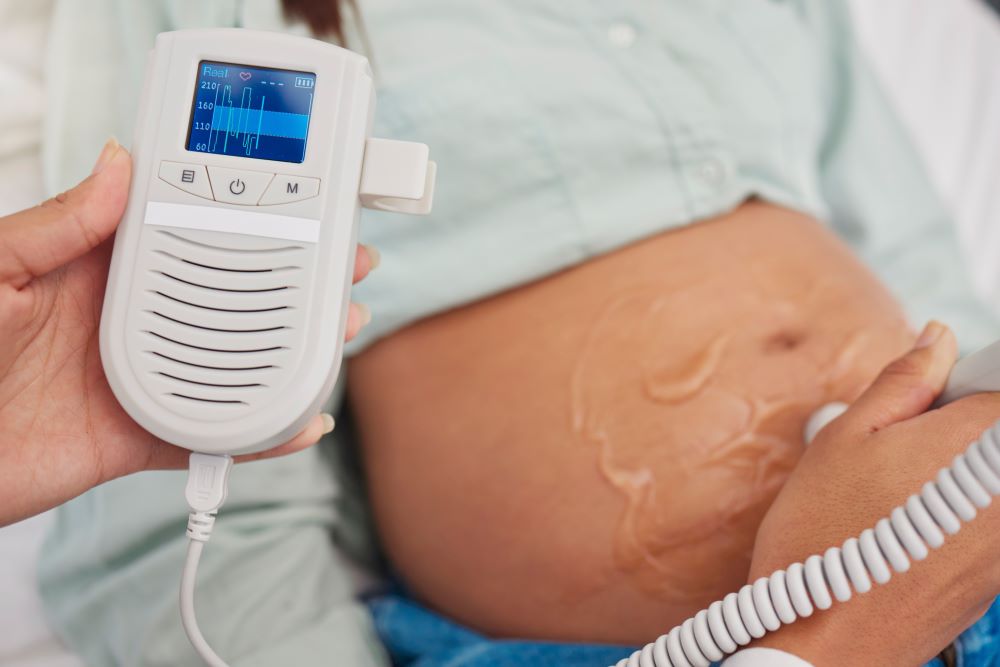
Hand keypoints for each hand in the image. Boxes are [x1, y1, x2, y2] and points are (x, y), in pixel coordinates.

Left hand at [0, 139, 378, 526]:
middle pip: (233, 298)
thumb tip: (119, 164)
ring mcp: (144, 379)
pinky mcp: (140, 436)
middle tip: (347, 266)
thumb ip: (59, 225)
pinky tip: (302, 420)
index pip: (190, 237)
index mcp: (102, 274)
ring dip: (295, 351)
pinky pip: (212, 434)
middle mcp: (135, 323)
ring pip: (237, 362)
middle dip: (296, 282)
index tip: (299, 205)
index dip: (248, 219)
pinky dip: (261, 435)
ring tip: (340, 330)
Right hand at [749, 322, 999, 665]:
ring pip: (992, 470)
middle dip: (958, 427)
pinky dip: (959, 507)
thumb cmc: (824, 540)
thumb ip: (903, 380)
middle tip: (904, 445)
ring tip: (900, 491)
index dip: (960, 380)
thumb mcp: (845, 438)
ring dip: (958, 468)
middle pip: (998, 428)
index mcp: (982, 441)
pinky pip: (992, 515)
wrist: (822, 642)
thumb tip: (937, 340)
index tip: (928, 399)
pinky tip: (907, 525)